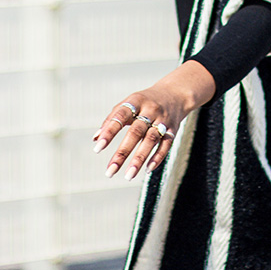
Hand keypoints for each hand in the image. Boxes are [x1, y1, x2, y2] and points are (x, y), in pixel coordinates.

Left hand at [93, 61, 215, 179]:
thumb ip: (112, 119)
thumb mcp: (128, 104)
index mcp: (135, 101)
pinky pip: (166, 144)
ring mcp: (162, 120)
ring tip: (128, 176)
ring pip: (151, 140)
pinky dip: (157, 157)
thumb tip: (95, 138)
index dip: (109, 132)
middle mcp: (150, 110)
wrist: (175, 93)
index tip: (97, 148)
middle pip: (135, 132)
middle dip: (122, 152)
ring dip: (139, 159)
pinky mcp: (173, 130)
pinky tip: (147, 169)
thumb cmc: (144, 103)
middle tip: (110, 170)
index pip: (120, 116)